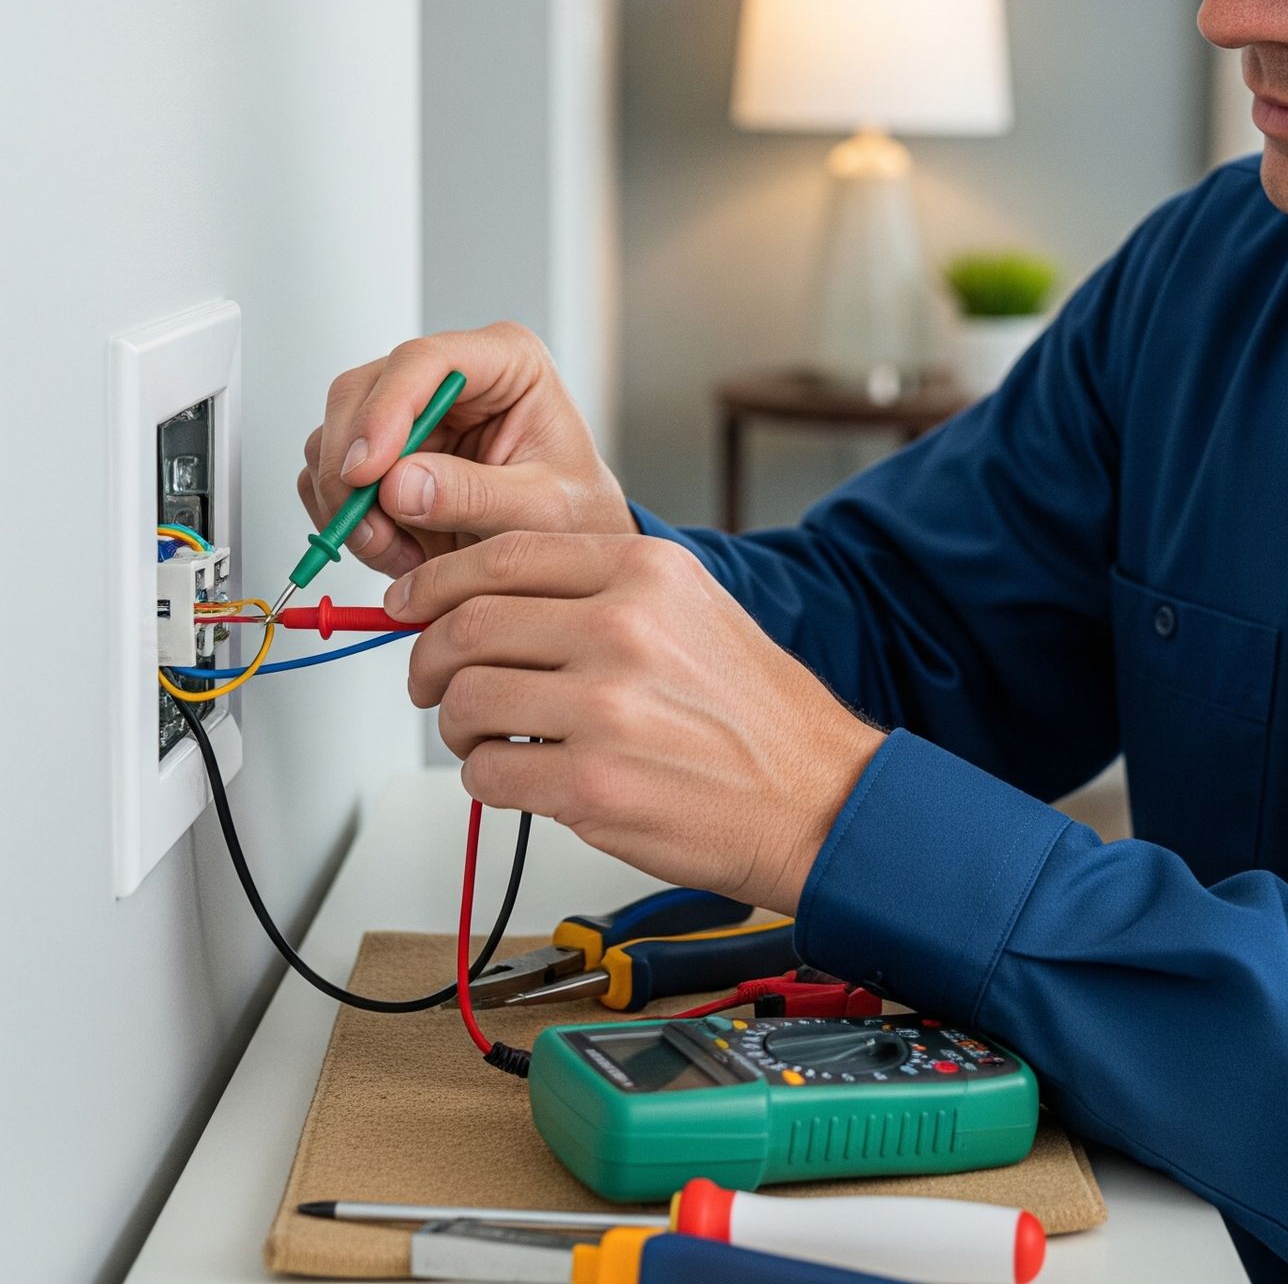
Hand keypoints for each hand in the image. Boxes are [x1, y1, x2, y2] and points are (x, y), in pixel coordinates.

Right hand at [296, 323, 632, 578]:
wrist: (567, 553)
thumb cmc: (574, 515)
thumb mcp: (542, 509)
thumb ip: (476, 495)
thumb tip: (399, 485)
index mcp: (506, 361)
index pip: (424, 361)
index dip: (385, 411)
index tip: (367, 472)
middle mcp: (449, 376)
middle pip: (360, 393)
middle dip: (352, 469)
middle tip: (370, 531)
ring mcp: (409, 412)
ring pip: (335, 437)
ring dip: (350, 503)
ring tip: (401, 551)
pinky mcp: (384, 453)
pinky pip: (330, 476)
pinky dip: (346, 519)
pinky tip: (394, 549)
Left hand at [394, 531, 883, 911]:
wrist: (814, 795)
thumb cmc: (753, 709)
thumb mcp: (691, 607)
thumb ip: (598, 588)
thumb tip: (485, 594)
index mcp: (646, 572)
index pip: (504, 556)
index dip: (437, 582)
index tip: (409, 604)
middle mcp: (624, 628)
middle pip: (468, 626)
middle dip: (429, 659)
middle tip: (432, 681)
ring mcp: (606, 708)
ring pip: (466, 702)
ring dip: (459, 727)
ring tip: (489, 739)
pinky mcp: (592, 785)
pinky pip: (488, 776)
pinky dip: (488, 780)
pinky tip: (523, 777)